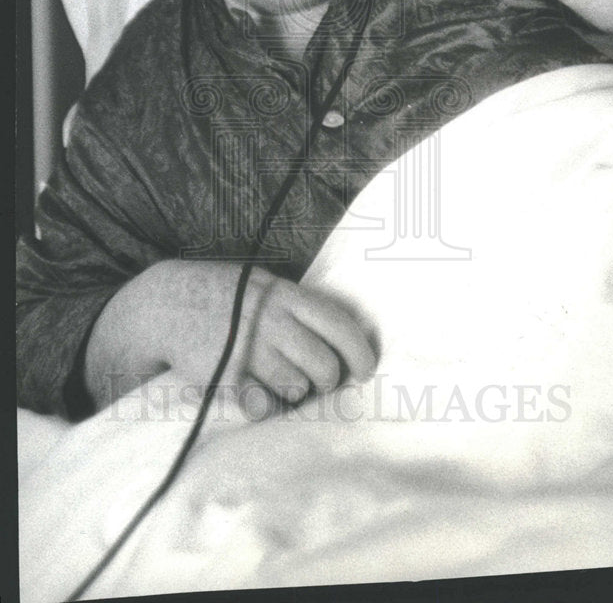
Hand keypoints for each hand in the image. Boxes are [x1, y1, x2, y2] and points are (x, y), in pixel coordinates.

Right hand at [85, 260, 376, 409]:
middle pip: (324, 366)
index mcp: (285, 295)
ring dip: (293, 392)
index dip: (360, 353)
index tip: (365, 370)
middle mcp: (271, 321)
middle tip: (316, 381)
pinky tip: (255, 392)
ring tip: (276, 380)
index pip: (339, 325)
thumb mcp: (263, 286)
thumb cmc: (224, 298)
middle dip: (326, 381)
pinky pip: (264, 407)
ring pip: (297, 389)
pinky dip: (265, 406)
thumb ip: (297, 307)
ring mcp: (249, 349)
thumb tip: (341, 340)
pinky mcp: (227, 376)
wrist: (165, 304)